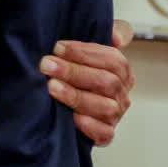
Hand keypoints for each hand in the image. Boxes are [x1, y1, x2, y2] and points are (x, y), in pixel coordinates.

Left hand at [40, 19, 134, 145]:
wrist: (65, 101)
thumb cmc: (78, 69)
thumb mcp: (88, 47)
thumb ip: (106, 33)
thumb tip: (118, 37)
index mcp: (121, 71)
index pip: (112, 60)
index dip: (84, 53)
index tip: (57, 47)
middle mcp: (120, 93)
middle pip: (106, 82)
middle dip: (73, 72)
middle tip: (47, 65)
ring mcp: (114, 114)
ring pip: (104, 107)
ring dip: (76, 96)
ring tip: (52, 87)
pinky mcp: (105, 133)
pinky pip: (104, 133)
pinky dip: (89, 126)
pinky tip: (73, 118)